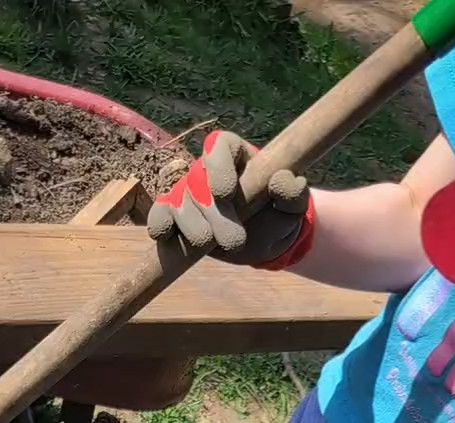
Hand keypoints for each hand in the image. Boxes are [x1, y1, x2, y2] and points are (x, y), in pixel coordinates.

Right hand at [147, 130, 313, 269]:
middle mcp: (207, 170)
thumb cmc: (277, 214)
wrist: (263, 239)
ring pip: (179, 202)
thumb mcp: (293, 206)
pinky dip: (160, 224)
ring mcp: (188, 193)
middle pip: (198, 180)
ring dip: (192, 226)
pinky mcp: (175, 217)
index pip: (219, 146)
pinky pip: (160, 216)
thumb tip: (283, 180)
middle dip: (212, 212)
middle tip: (234, 240)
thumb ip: (293, 193)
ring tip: (209, 244)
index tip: (227, 193)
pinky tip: (166, 236)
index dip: (218, 166)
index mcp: (235, 154)